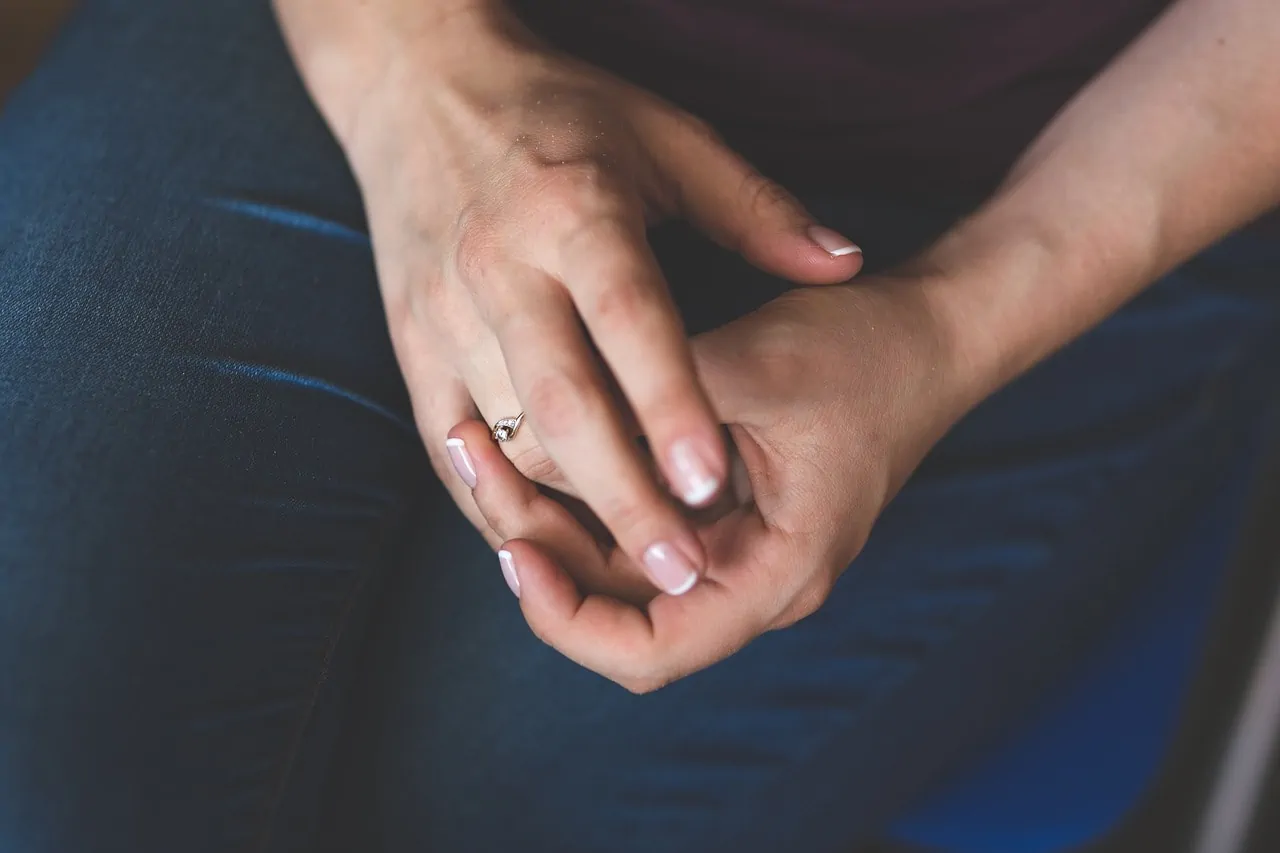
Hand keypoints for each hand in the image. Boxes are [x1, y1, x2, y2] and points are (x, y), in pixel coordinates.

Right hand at [340, 10, 862, 592]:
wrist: (417, 88)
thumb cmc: (561, 114)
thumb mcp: (666, 137)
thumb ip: (756, 207)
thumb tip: (845, 260)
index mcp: (573, 211)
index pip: (629, 320)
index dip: (672, 406)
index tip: (715, 487)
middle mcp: (499, 266)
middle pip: (563, 405)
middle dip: (624, 499)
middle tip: (684, 572)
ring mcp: (443, 311)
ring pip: (505, 439)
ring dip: (565, 512)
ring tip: (629, 572)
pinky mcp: (409, 343)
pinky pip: (448, 444)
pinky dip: (495, 499)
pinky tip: (543, 542)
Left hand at [451, 280, 977, 690]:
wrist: (930, 332)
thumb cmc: (863, 350)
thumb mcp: (756, 365)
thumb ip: (653, 403)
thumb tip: (537, 437)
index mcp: (780, 572)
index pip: (655, 650)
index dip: (569, 619)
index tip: (515, 549)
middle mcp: (755, 579)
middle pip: (621, 617)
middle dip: (543, 559)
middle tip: (482, 472)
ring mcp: (738, 550)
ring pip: (618, 576)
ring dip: (553, 524)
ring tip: (488, 450)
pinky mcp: (723, 516)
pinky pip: (636, 532)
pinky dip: (585, 500)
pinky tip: (539, 445)